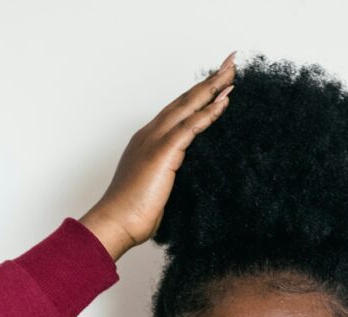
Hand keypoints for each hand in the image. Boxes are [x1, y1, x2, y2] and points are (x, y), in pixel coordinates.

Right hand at [79, 51, 236, 260]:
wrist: (116, 223)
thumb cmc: (133, 214)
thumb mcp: (157, 190)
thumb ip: (169, 177)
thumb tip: (184, 180)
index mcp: (148, 143)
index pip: (177, 113)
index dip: (197, 97)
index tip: (216, 85)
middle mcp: (150, 135)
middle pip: (184, 101)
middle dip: (208, 81)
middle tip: (229, 62)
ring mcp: (155, 141)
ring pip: (188, 106)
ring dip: (212, 86)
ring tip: (231, 70)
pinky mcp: (163, 152)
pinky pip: (191, 126)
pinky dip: (209, 111)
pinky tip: (224, 99)